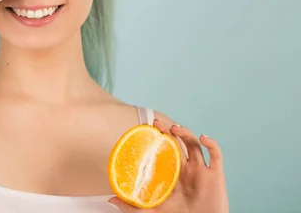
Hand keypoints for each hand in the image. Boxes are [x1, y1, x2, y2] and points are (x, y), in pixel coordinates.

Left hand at [109, 120, 228, 212]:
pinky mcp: (215, 175)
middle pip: (177, 142)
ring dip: (186, 133)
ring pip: (194, 144)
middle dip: (168, 131)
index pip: (164, 150)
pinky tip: (203, 137)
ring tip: (174, 128)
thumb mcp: (152, 212)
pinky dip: (211, 144)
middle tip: (156, 123)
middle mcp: (186, 168)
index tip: (146, 128)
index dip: (157, 138)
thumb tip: (111, 199)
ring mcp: (201, 170)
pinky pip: (216, 155)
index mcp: (172, 173)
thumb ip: (133, 206)